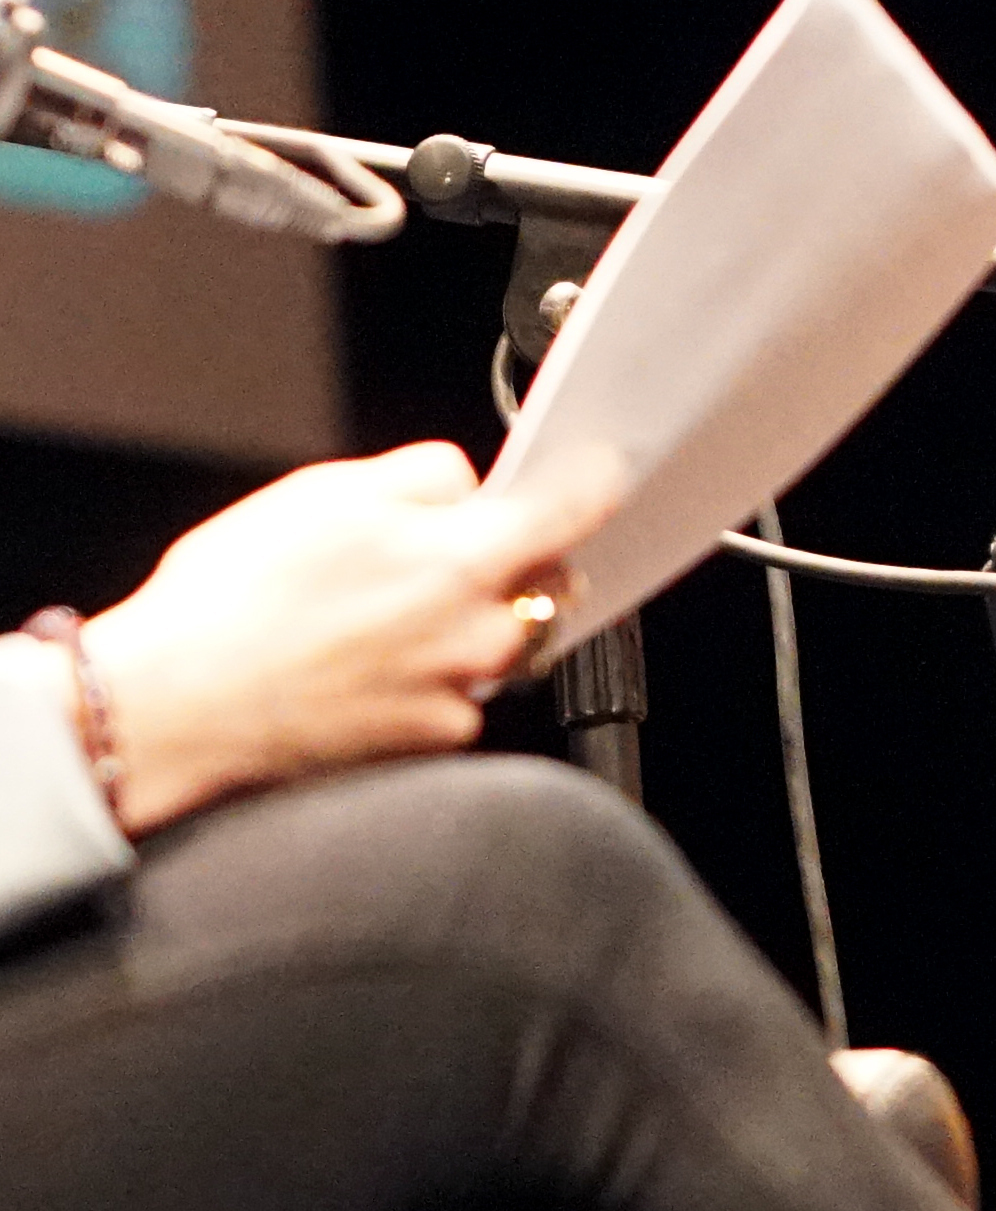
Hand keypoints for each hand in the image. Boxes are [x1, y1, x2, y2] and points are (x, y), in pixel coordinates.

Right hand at [77, 442, 626, 831]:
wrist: (175, 704)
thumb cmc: (234, 600)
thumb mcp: (327, 494)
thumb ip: (424, 479)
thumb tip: (470, 485)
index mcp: (463, 558)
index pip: (572, 509)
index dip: (594, 482)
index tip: (604, 471)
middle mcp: (480, 631)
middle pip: (544, 582)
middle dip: (511, 563)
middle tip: (432, 558)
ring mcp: (463, 690)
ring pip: (503, 641)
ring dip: (468, 623)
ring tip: (374, 619)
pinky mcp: (436, 739)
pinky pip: (463, 695)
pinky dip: (433, 677)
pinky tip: (366, 668)